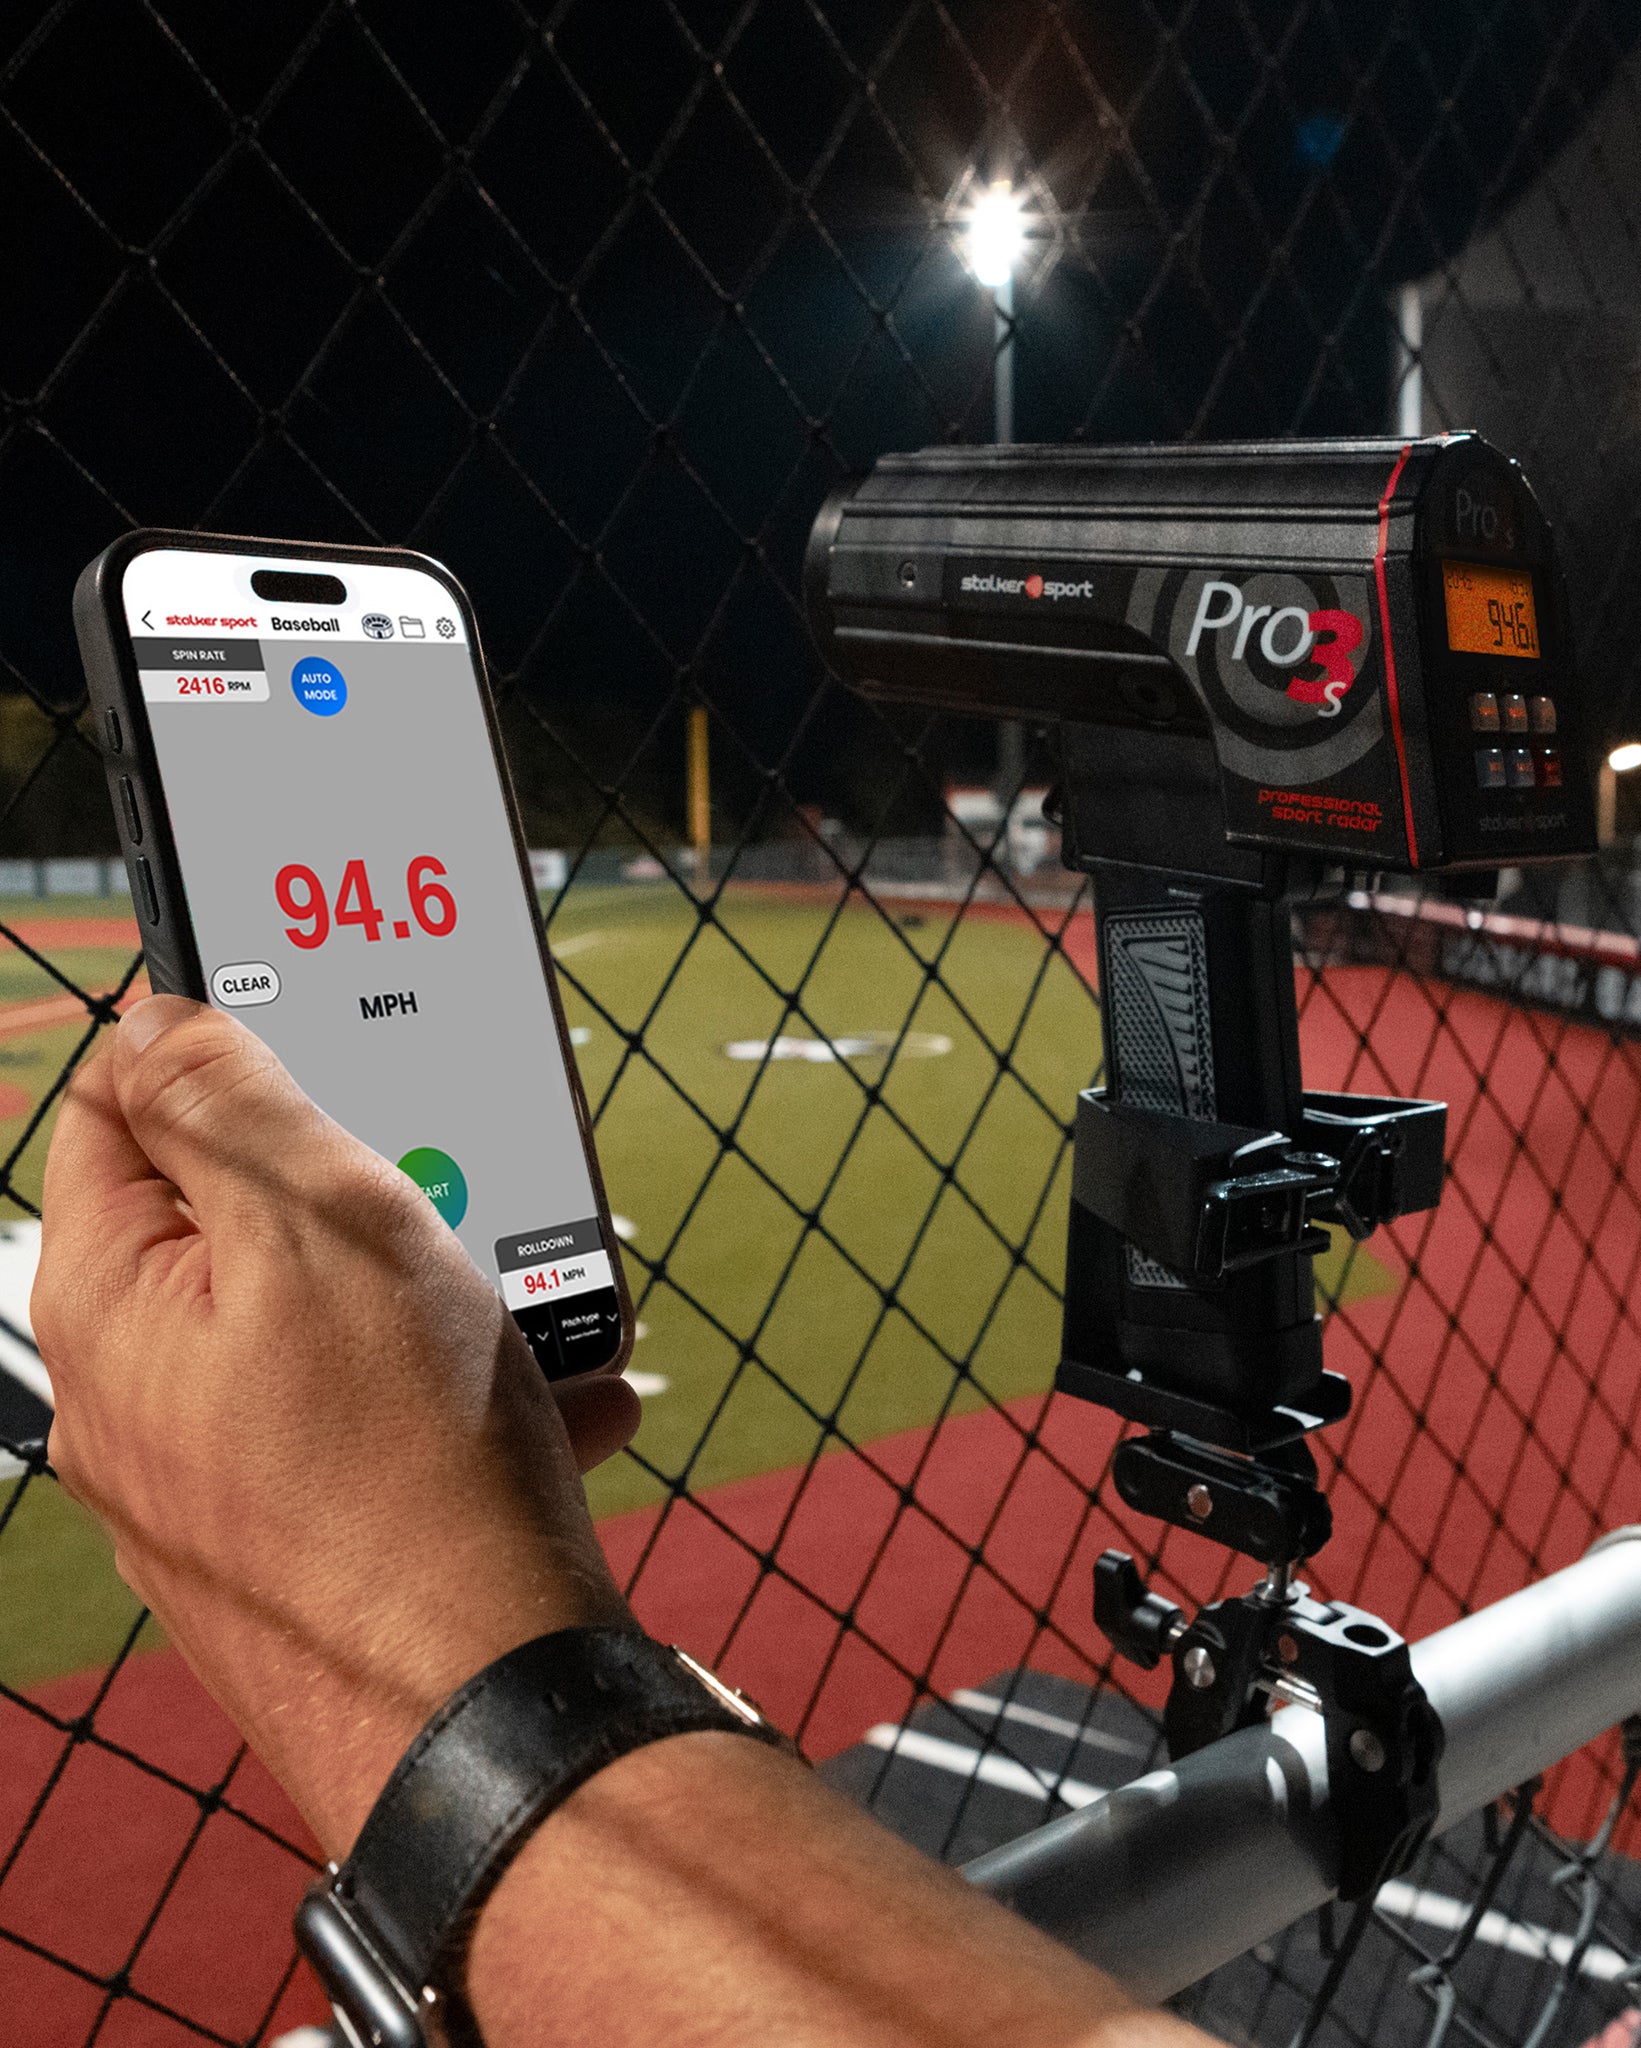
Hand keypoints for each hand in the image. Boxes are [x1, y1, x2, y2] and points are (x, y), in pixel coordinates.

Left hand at [33, 995, 639, 1854]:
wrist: (487, 1708)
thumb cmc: (411, 1469)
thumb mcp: (329, 1227)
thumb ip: (231, 1103)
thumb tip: (155, 1021)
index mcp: (110, 1308)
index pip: (116, 1109)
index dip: (211, 1045)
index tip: (312, 1027)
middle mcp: (137, 1400)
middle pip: (241, 1221)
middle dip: (367, 1188)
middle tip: (458, 1183)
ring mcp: (215, 1481)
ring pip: (325, 1322)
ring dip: (433, 1293)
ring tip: (528, 1305)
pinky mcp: (296, 1539)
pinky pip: (369, 1422)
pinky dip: (453, 1392)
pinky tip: (549, 1399)